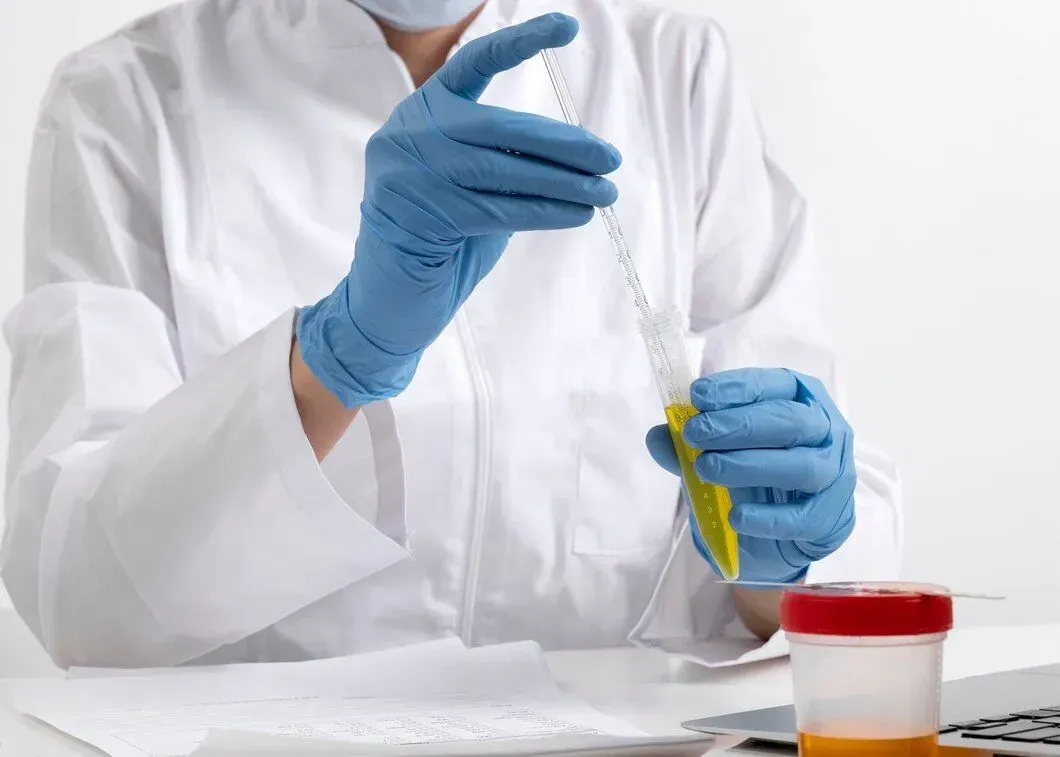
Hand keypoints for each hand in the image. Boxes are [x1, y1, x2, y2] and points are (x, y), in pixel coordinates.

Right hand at [297, 13, 620, 406]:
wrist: (390, 299)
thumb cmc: (441, 240)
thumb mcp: (473, 184)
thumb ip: (506, 158)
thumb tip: (579, 152)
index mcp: (422, 111)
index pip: (474, 62)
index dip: (522, 42)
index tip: (569, 28)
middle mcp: (409, 132)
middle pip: (500, 127)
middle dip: (563, 143)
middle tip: (609, 159)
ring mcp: (408, 171)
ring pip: (503, 171)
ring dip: (563, 183)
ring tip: (604, 193)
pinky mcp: (419, 212)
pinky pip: (498, 209)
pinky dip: (545, 212)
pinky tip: (577, 214)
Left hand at [646, 368, 855, 582]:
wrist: (793, 526)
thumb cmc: (759, 472)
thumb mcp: (722, 450)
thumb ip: (690, 443)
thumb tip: (656, 437)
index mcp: (801, 400)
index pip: (774, 384)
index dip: (736, 388)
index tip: (696, 395)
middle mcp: (826, 430)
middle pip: (790, 421)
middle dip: (738, 425)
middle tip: (695, 434)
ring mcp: (834, 473)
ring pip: (800, 465)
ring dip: (749, 465)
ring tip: (707, 469)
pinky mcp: (830, 516)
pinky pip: (802, 516)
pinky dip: (767, 517)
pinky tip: (736, 516)